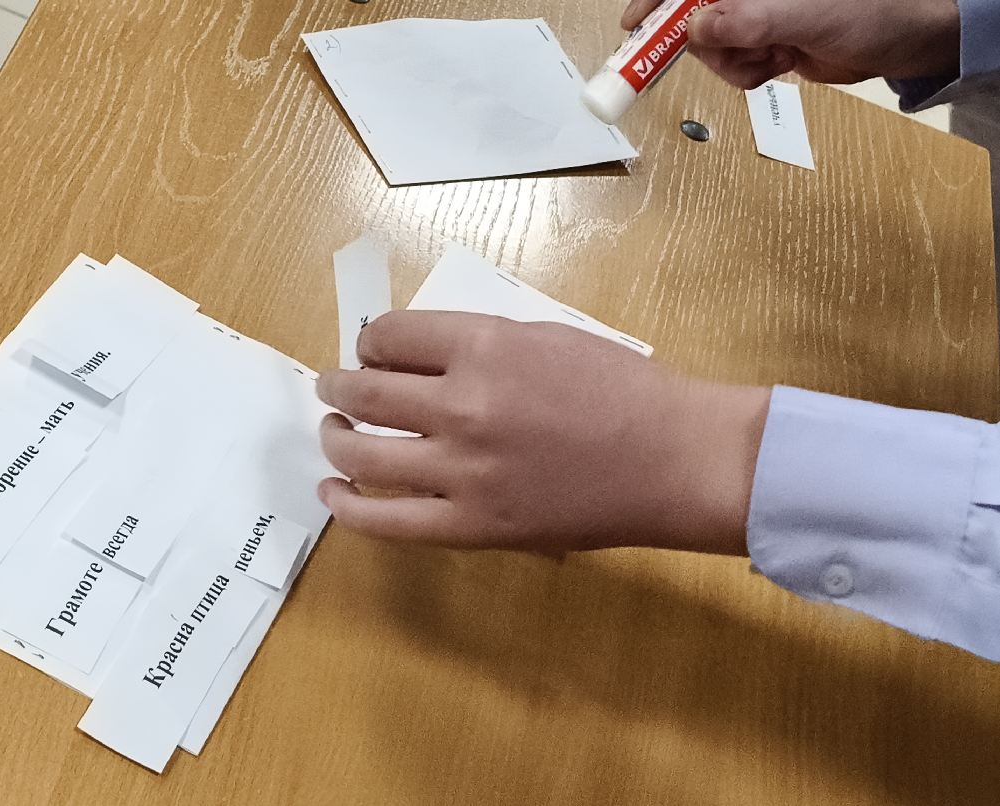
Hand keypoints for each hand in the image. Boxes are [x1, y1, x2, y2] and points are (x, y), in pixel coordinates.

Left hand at [314, 311, 769, 553]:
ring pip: (362, 452)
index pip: (388, 336)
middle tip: (333, 385)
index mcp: (483, 347)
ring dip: (334, 436)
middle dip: (337, 384)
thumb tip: (412, 355)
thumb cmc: (621, 390)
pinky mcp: (471, 525)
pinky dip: (347, 505)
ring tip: (332, 431)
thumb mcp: (544, 336)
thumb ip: (476, 343)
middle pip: (364, 391)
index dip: (369, 342)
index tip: (371, 351)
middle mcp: (461, 405)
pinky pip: (387, 520)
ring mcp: (462, 471)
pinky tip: (332, 491)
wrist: (674, 459)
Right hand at [620, 0, 960, 87]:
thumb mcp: (805, 14)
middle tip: (742, 52)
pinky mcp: (761, 40)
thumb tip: (698, 26)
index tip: (635, 26)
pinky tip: (781, 63)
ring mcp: (753, 16)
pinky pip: (731, 65)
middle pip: (690, 19)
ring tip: (774, 56)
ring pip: (709, 47)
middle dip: (710, 43)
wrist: (905, 40)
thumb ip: (749, 20)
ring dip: (736, 63)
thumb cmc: (873, 11)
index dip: (656, 2)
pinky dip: (750, 73)